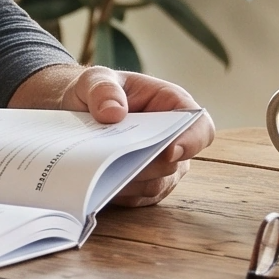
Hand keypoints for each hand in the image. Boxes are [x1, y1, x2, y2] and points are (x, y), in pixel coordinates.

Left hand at [8, 63, 214, 206]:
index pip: (200, 128)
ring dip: (130, 183)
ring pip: (156, 185)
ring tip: (100, 175)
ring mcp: (160, 166)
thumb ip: (103, 90)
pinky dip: (119, 194)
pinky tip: (98, 186)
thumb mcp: (95, 79)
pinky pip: (138, 199)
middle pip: (174, 164)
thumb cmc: (96, 92)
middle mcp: (174, 140)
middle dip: (146, 167)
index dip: (191, 142)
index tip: (168, 152)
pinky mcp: (143, 184)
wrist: (77, 110)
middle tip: (115, 164)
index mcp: (173, 106)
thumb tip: (113, 113)